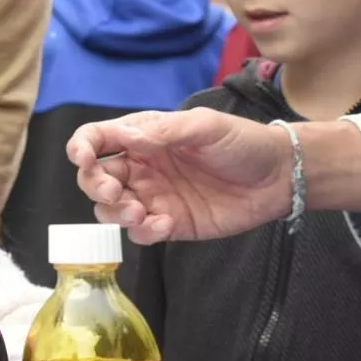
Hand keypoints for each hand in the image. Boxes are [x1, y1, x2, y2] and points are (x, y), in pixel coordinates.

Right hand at [68, 108, 293, 244]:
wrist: (280, 177)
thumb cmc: (241, 142)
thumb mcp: (204, 126)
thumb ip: (163, 131)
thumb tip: (123, 137)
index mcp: (142, 137)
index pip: (96, 139)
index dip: (81, 147)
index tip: (84, 158)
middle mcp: (140, 167)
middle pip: (94, 177)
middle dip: (94, 184)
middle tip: (116, 191)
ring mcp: (152, 197)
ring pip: (109, 208)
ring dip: (114, 212)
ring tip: (139, 212)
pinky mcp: (168, 224)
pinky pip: (140, 234)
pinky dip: (143, 232)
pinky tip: (165, 224)